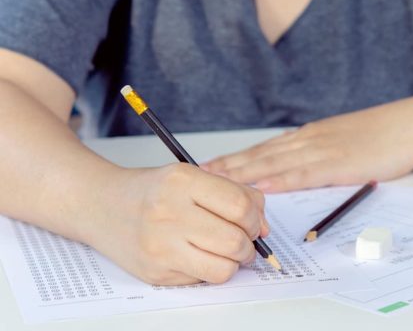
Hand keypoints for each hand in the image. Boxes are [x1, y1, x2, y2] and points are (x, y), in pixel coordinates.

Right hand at [88, 163, 268, 284]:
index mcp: (183, 181)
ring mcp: (160, 245)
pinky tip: (201, 256)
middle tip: (245, 240)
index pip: (240, 206)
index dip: (257, 219)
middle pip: (235, 240)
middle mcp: (169, 212)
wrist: (102, 205)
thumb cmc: (153, 191)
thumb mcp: (193, 176)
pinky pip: (202, 280)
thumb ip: (235, 194)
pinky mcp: (155, 272)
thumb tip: (265, 227)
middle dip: (250, 244)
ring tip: (227, 251)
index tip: (255, 222)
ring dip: (235, 262)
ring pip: (223, 268)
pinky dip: (211, 271)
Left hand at [203, 102, 412, 191]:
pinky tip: (262, 187)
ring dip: (243, 173)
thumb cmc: (376, 137)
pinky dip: (280, 180)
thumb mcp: (339, 142)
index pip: (262, 150)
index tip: (209, 167)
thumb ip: (315, 155)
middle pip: (260, 155)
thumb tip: (292, 171)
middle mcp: (306, 141)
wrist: (407, 126)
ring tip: (217, 181)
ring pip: (274, 163)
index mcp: (306, 138)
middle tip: (197, 175)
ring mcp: (321, 150)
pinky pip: (304, 174)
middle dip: (227, 166)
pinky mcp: (338, 163)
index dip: (234, 159)